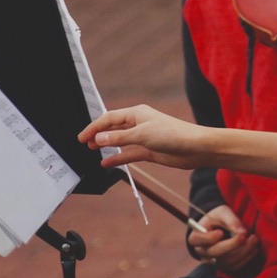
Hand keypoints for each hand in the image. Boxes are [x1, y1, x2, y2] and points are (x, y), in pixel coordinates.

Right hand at [79, 104, 215, 169]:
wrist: (195, 148)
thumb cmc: (172, 134)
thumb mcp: (142, 135)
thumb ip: (119, 137)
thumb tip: (98, 138)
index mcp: (137, 113)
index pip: (109, 118)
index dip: (94, 127)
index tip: (82, 137)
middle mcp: (139, 124)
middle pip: (113, 128)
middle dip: (98, 134)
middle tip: (84, 144)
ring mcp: (144, 137)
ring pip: (120, 141)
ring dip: (106, 145)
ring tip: (92, 151)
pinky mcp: (149, 150)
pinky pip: (129, 154)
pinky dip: (118, 158)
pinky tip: (106, 164)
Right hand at [188, 204, 259, 272]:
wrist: (217, 226)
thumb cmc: (217, 217)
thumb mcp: (222, 212)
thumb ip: (231, 220)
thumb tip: (242, 232)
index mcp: (196, 237)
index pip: (200, 240)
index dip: (210, 238)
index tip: (221, 232)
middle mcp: (202, 252)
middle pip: (216, 252)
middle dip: (233, 245)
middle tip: (245, 235)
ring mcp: (212, 261)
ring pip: (227, 261)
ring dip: (243, 251)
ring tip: (254, 239)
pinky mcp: (223, 265)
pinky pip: (234, 266)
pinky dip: (246, 258)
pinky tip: (253, 248)